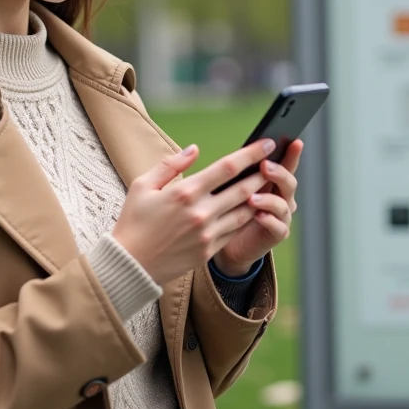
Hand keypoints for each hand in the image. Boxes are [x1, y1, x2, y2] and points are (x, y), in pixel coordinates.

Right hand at [112, 139, 276, 285]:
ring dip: (261, 196)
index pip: (227, 168)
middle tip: (277, 162)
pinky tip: (255, 208)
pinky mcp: (209, 251)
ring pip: (245, 212)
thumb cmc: (133, 222)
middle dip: (264, 173)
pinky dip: (247, 218)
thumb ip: (170, 165)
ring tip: (271, 184)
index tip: (266, 143)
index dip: (251, 154)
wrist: (130, 264)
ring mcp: (207, 234)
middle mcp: (201, 213)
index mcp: (185, 192)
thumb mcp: (143, 185)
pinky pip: (235, 231)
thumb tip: (194, 149)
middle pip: (244, 189)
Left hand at [212, 139, 301, 276]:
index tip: (294, 141)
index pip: (286, 164)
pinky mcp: (276, 234)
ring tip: (252, 197)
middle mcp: (282, 197)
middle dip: (279, 173)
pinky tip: (258, 216)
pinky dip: (269, 220)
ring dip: (268, 199)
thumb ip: (240, 171)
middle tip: (265, 166)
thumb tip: (237, 152)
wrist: (225, 241)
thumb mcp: (233, 185)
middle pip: (289, 182)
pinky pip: (278, 227)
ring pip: (283, 205)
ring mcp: (281, 216)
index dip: (292, 154)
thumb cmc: (229, 208)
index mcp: (274, 181)